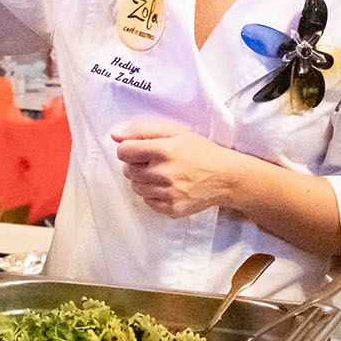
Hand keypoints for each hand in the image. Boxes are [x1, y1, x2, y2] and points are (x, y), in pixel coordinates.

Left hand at [110, 119, 239, 218]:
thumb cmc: (200, 151)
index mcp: (163, 151)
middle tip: (155, 162)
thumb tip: (114, 135)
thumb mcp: (175, 132)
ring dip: (144, 180)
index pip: (124, 151)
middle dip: (137, 164)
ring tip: (162, 174)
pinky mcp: (171, 209)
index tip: (141, 149)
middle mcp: (163, 174)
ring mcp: (167, 194)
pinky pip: (148, 201)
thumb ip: (142, 130)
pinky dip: (153, 194)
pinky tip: (168, 187)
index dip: (130, 149)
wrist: (226, 177)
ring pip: (136, 187)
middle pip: (127, 170)